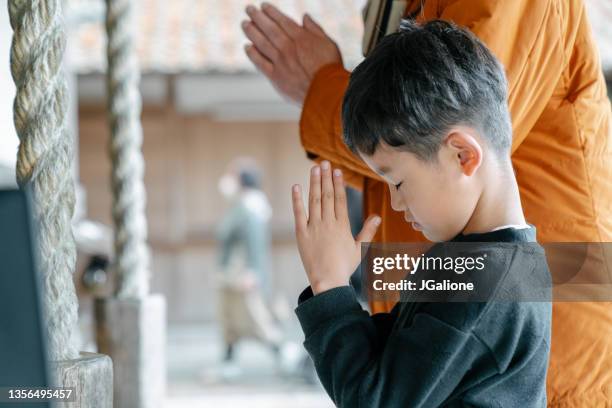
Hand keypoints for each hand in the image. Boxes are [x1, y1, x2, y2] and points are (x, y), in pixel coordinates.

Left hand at [242, 2, 342, 104]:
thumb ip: (315, 29)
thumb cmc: (330, 68)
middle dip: (258, 17)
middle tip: (249, 9)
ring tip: (245, 24)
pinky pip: (260, 63)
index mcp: (301, 38)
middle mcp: (288, 47)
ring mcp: (280, 62)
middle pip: (269, 29)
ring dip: (252, 32)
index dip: (271, 12)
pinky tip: (247, 47)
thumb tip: (304, 16)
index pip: (282, 21)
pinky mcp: (276, 77)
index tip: (263, 6)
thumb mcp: (328, 43)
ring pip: (262, 43)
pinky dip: (253, 54)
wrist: (326, 91)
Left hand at [291, 161, 380, 294]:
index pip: (340, 199)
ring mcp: (314, 227)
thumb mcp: (360, 248)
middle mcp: (328, 223)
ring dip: (314, 183)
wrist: (328, 280)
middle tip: (325, 162)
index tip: (337, 170)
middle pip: (327, 195)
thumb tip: (378, 216)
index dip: (338, 183)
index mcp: (342, 225)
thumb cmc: (344, 266)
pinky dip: (297, 199)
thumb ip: (368, 231)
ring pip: (314, 200)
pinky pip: (299, 213)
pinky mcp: (302, 233)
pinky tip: (296, 187)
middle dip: (326, 177)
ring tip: (314, 168)